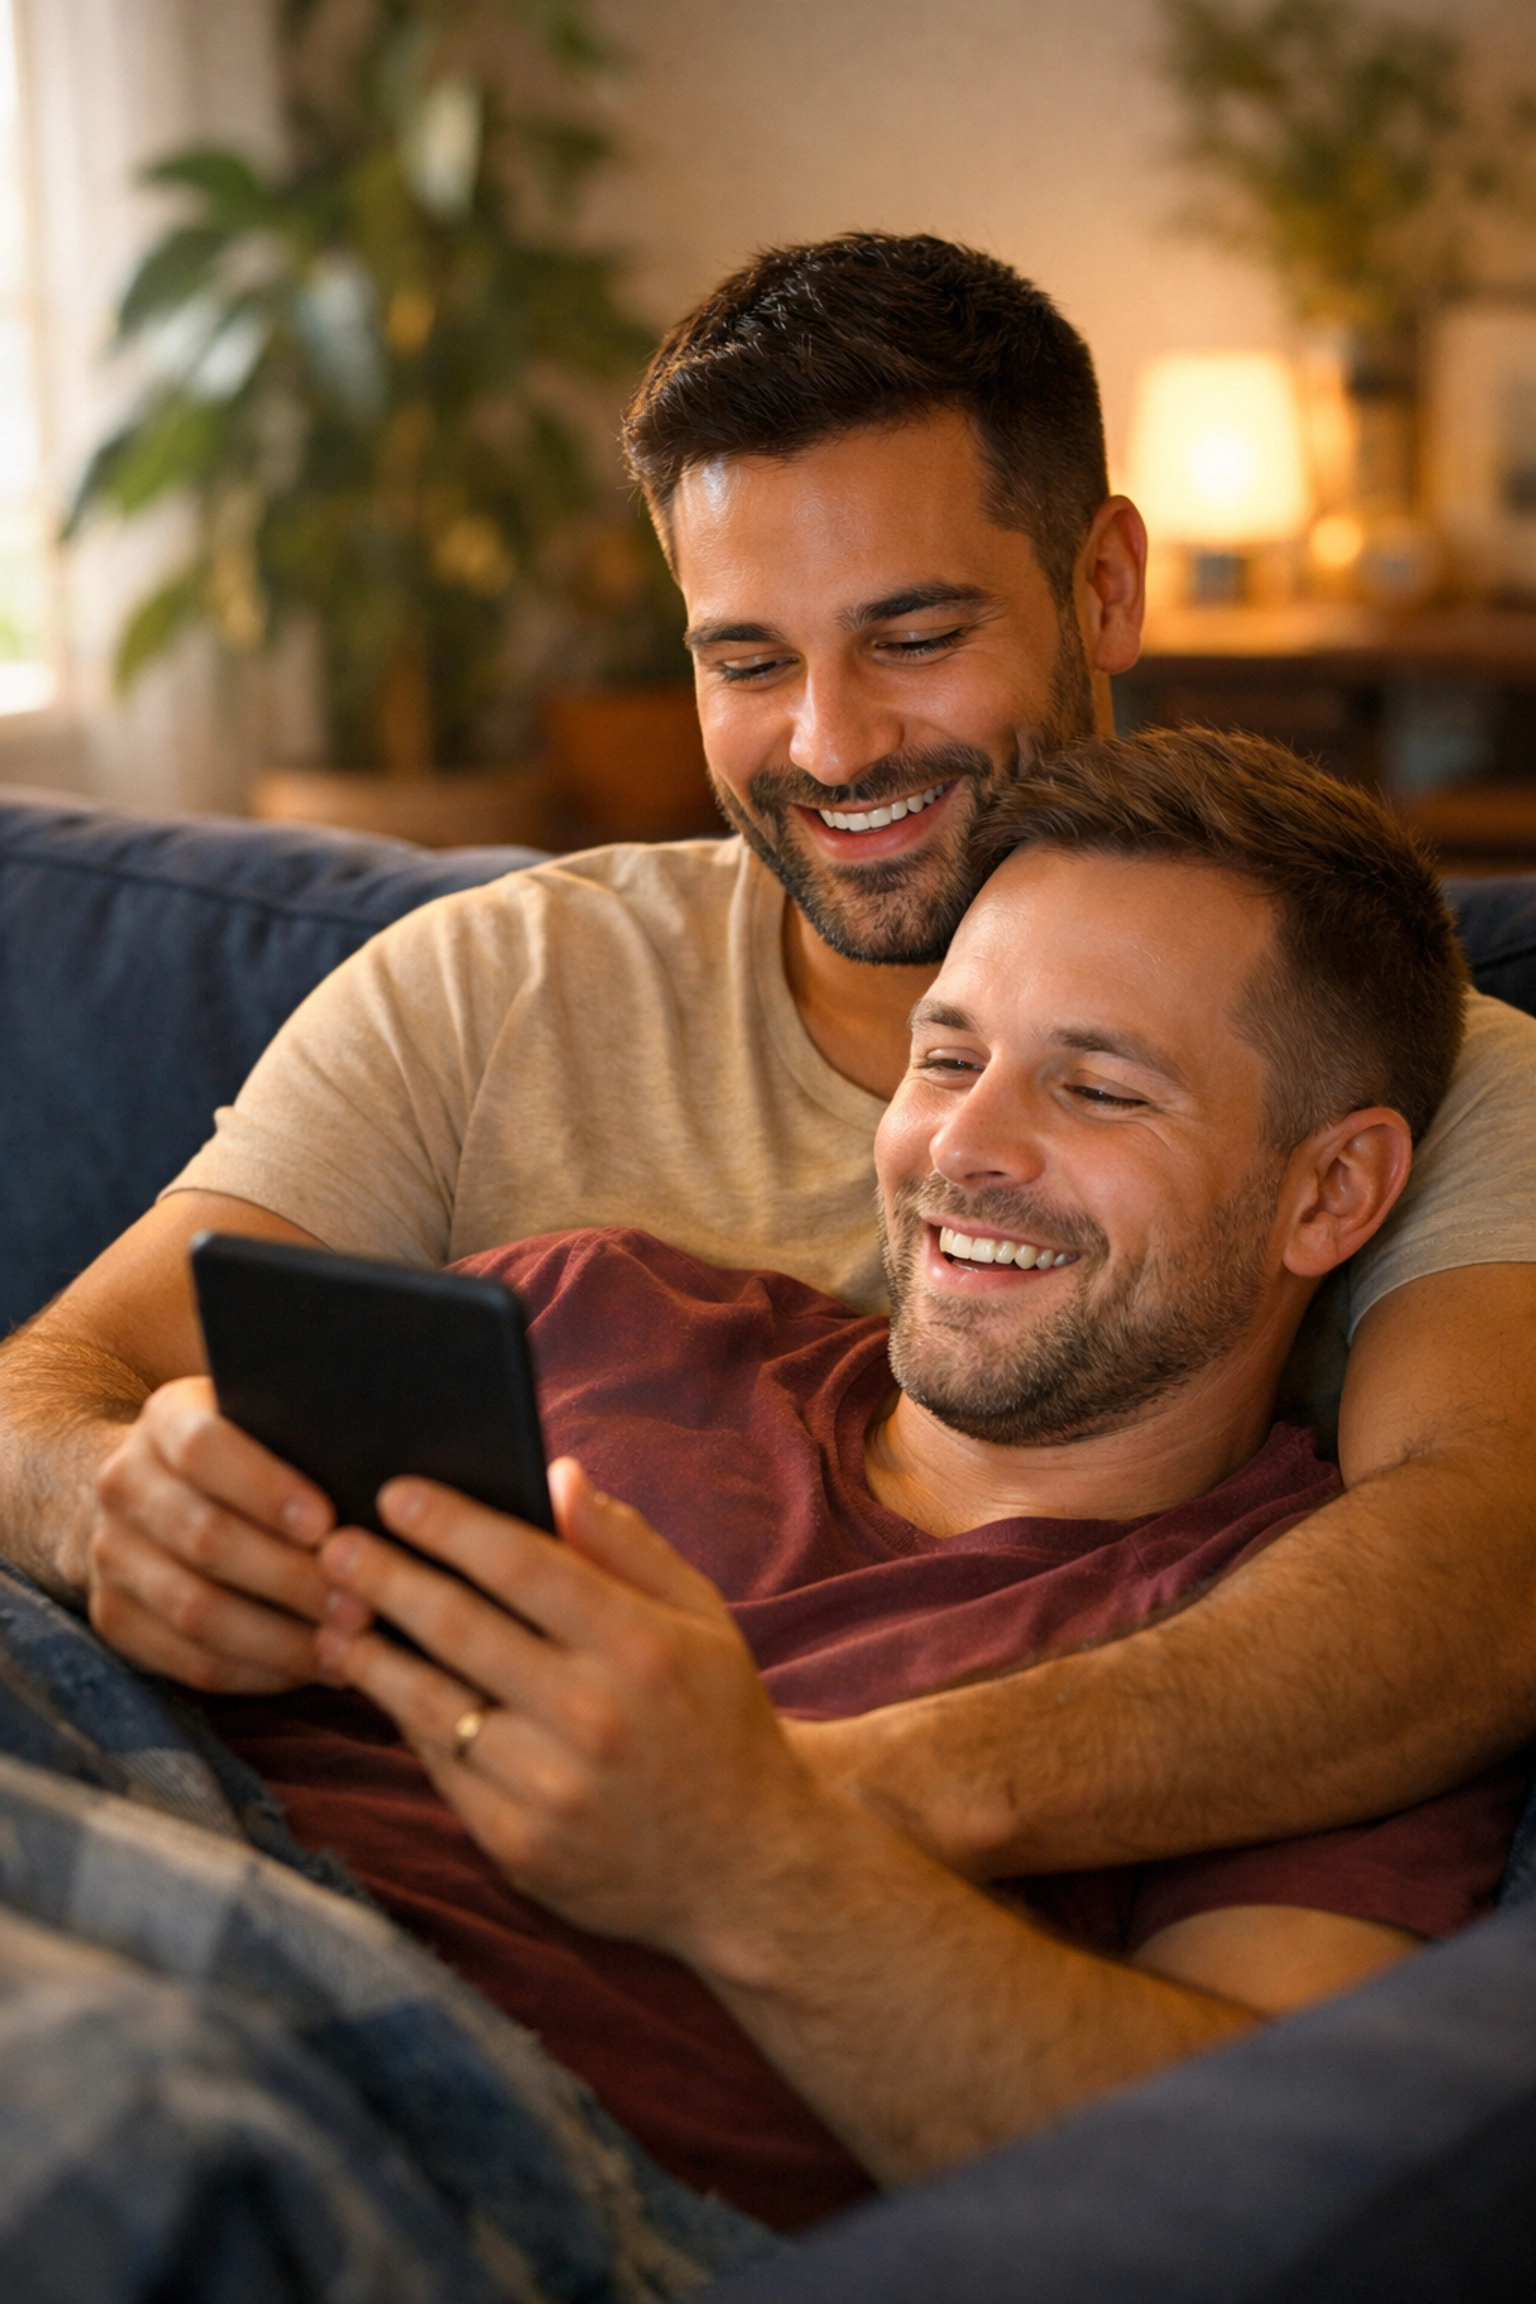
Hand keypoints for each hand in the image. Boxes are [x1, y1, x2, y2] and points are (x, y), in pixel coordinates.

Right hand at [89, 1376, 336, 1692]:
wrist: (152, 1486)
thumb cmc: (249, 1451)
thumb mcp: (267, 1419)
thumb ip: (310, 1436)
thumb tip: (390, 1483)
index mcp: (166, 1420)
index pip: (204, 1449)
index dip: (267, 1489)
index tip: (327, 1524)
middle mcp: (125, 1484)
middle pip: (205, 1537)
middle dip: (291, 1578)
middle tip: (362, 1604)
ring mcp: (109, 1555)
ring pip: (195, 1609)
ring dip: (280, 1637)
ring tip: (348, 1646)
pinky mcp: (115, 1617)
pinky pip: (188, 1661)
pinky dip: (258, 1671)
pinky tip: (313, 1668)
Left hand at [315, 1458, 835, 1957]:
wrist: (743, 1869)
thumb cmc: (719, 1721)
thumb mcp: (701, 1619)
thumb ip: (626, 1545)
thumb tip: (557, 1473)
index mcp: (640, 1646)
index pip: (520, 1564)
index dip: (448, 1523)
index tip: (394, 1493)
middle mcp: (593, 1716)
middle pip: (457, 1627)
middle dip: (383, 1576)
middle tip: (334, 1544)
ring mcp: (551, 1789)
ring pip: (431, 1703)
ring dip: (370, 1653)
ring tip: (335, 1615)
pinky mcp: (519, 1847)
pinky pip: (441, 1768)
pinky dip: (406, 1721)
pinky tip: (383, 1686)